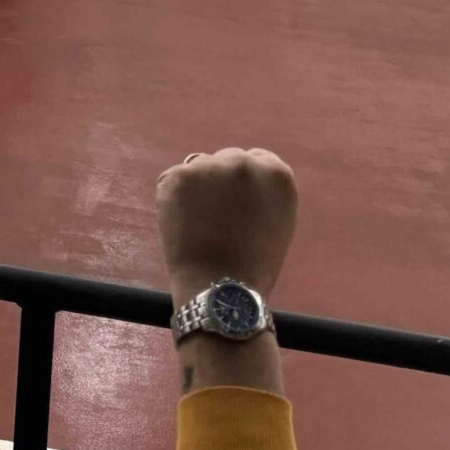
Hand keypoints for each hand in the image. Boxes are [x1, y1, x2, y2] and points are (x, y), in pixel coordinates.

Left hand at [157, 148, 295, 302]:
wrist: (222, 290)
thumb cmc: (253, 265)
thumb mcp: (276, 221)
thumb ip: (263, 192)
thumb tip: (241, 176)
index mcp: (276, 174)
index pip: (257, 159)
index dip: (243, 182)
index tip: (236, 200)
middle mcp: (244, 162)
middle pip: (227, 160)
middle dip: (219, 182)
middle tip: (214, 217)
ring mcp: (210, 167)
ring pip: (199, 168)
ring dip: (197, 188)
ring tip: (200, 224)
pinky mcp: (179, 176)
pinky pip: (173, 181)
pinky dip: (173, 199)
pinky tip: (182, 223)